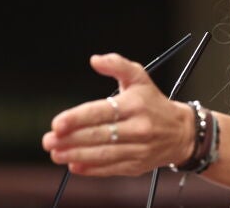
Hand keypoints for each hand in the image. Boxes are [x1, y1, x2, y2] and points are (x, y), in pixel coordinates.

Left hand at [42, 53, 194, 175]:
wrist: (181, 132)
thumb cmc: (153, 102)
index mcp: (135, 104)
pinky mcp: (137, 165)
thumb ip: (117, 65)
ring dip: (76, 155)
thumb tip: (95, 60)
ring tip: (56, 153)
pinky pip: (110, 169)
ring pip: (102, 154)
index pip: (102, 112)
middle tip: (48, 140)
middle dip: (70, 139)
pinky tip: (74, 165)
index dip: (77, 118)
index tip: (57, 123)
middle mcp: (138, 127)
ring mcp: (138, 149)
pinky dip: (91, 169)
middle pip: (99, 135)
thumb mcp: (140, 77)